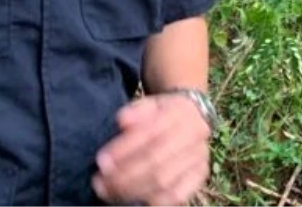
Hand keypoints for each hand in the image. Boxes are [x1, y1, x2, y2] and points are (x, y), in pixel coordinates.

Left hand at [92, 92, 211, 206]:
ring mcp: (200, 156)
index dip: (123, 150)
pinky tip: (136, 201)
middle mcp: (195, 134)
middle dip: (123, 176)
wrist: (195, 116)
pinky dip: (155, 201)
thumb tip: (123, 121)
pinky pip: (178, 194)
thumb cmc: (163, 113)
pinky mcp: (201, 174)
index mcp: (181, 112)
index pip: (149, 133)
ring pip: (164, 181)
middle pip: (156, 161)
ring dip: (132, 191)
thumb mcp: (150, 104)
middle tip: (100, 184)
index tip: (100, 161)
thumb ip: (136, 111)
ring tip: (110, 194)